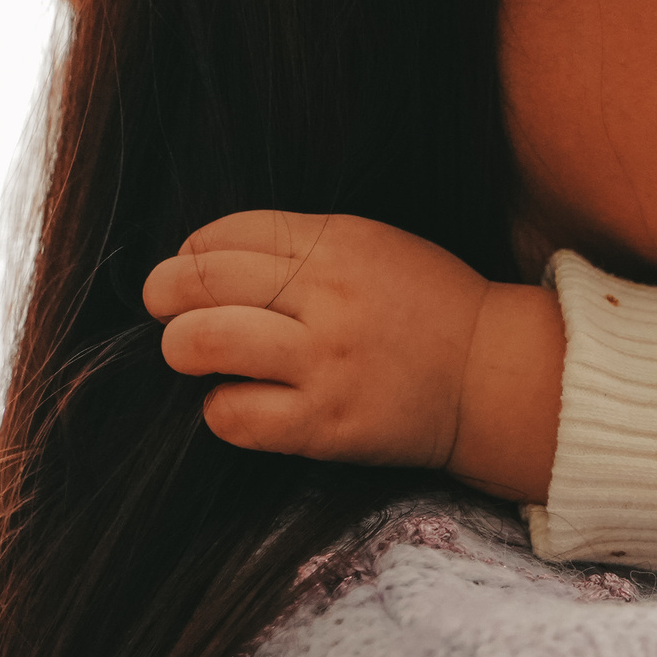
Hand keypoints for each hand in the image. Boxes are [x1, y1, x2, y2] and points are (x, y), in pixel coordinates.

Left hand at [143, 212, 560, 497]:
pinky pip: (233, 414)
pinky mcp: (326, 422)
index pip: (224, 234)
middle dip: (164, 295)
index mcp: (339, 244)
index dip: (191, 252)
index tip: (194, 273)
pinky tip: (241, 402)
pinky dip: (221, 408)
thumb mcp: (375, 246)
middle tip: (170, 312)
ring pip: (202, 342)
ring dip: (183, 348)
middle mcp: (329, 297)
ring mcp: (326, 361)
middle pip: (197, 281)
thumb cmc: (428, 308)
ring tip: (197, 355)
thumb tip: (205, 261)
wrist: (491, 376)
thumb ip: (301, 245)